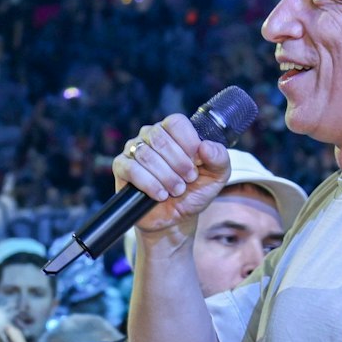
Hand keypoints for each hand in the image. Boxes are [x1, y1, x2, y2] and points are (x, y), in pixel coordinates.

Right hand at [112, 112, 233, 236]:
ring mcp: (134, 150)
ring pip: (146, 155)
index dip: (188, 142)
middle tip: (189, 179)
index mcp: (173, 131)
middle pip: (160, 138)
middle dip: (179, 163)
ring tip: (177, 190)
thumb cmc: (194, 192)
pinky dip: (149, 184)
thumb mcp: (216, 176)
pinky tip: (160, 194)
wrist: (176, 218)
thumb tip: (206, 146)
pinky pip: (131, 169)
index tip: (197, 162)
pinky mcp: (122, 167)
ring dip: (166, 176)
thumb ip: (219, 159)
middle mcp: (151, 135)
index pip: (176, 122)